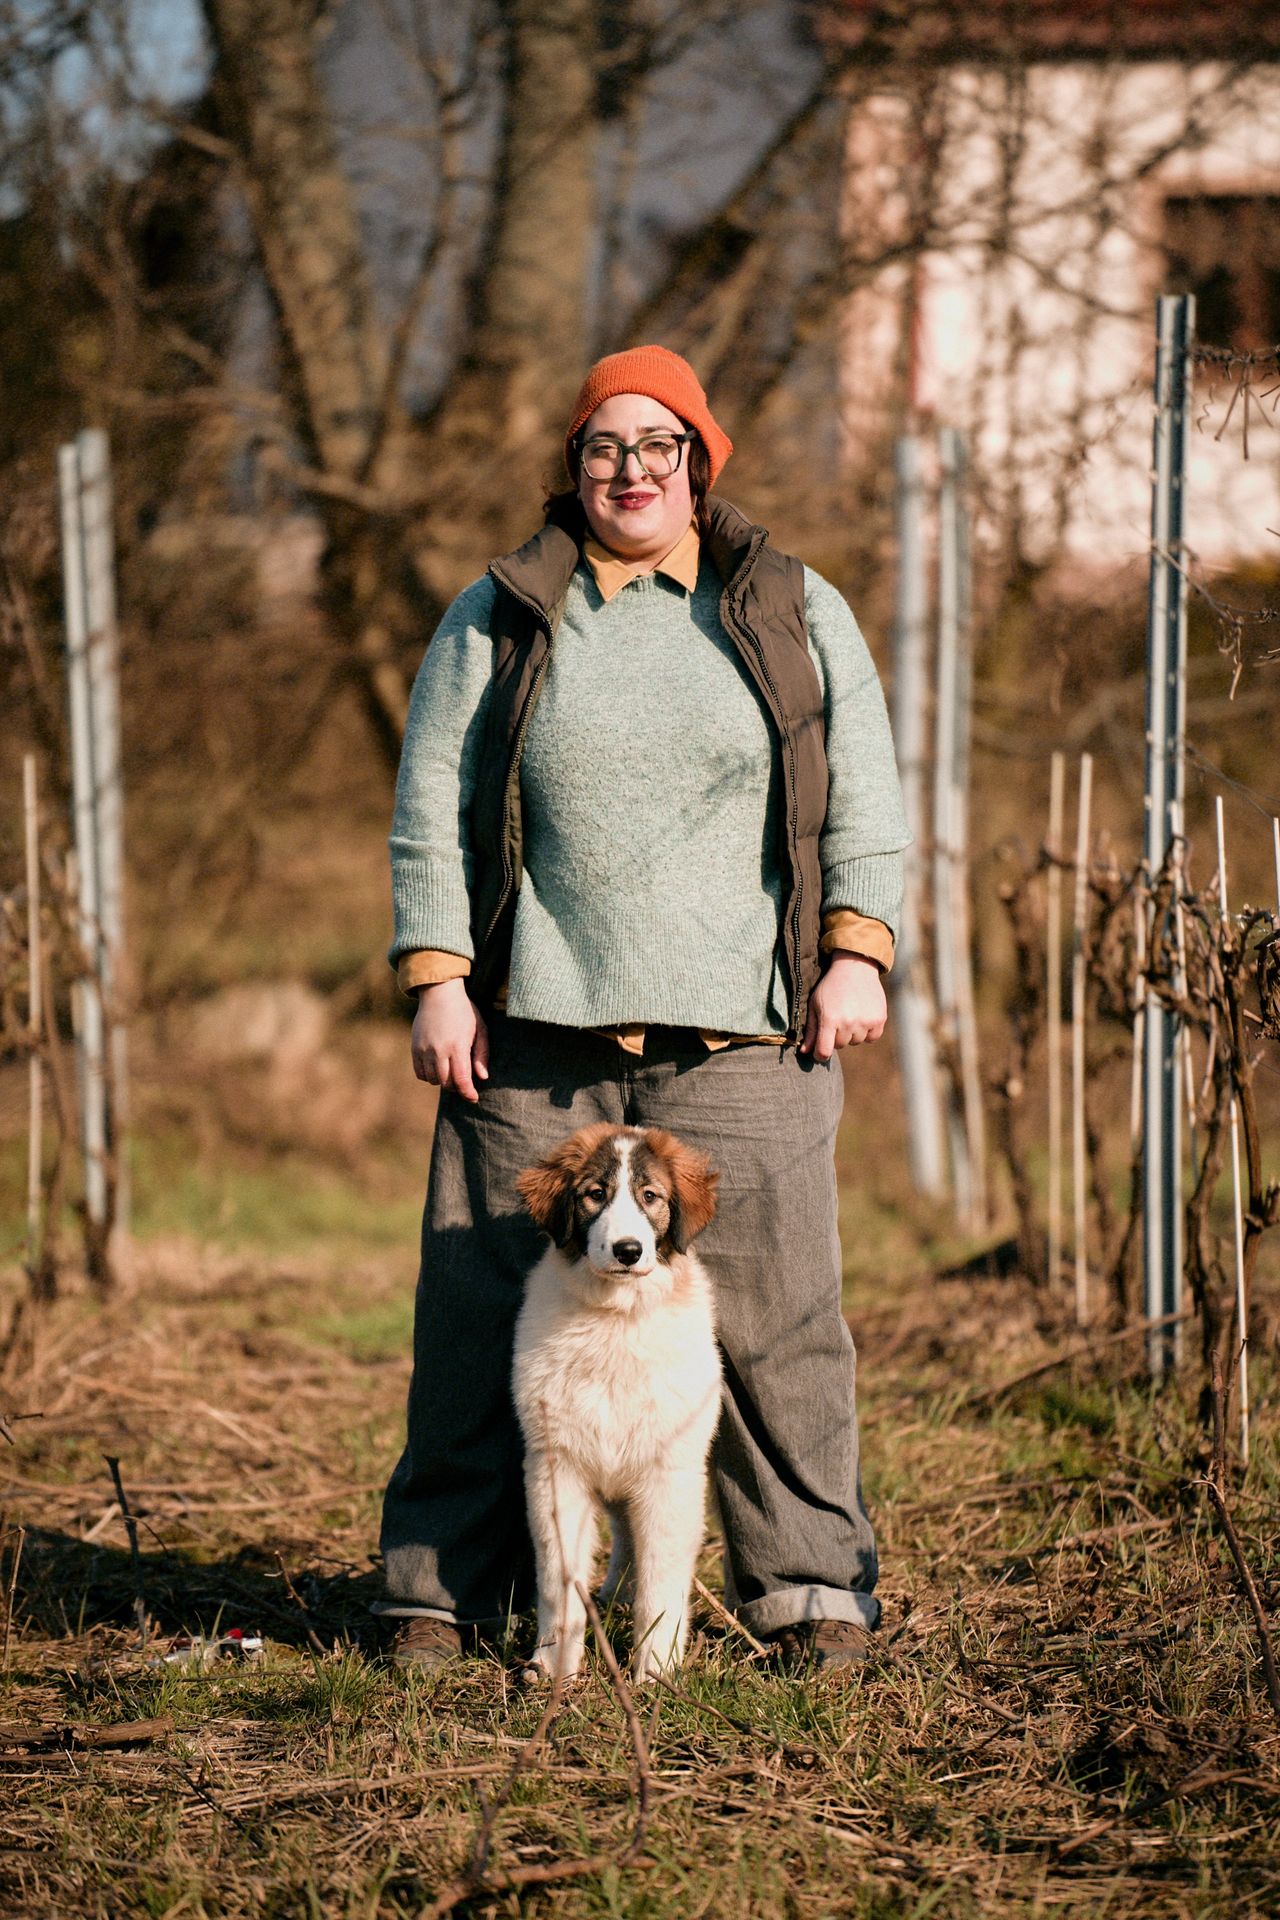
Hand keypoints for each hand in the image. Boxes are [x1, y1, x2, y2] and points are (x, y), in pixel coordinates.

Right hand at [411, 977, 489, 1102]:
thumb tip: (482, 1077)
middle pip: (446, 1083)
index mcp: (458, 1046)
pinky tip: (438, 1068)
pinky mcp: (415, 1048)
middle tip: (464, 1082)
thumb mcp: (480, 1029)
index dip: (468, 1093)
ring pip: (433, 1080)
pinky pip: (420, 1073)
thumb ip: (482, 1054)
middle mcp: (439, 1050)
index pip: (462, 1080)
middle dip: (457, 1087)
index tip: (474, 1098)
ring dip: (443, 1081)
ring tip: (451, 1072)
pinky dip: (429, 1076)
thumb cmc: (464, 1011)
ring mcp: (424, 1049)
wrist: (439, 993)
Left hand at [799, 953, 886, 1061]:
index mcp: (829, 1019)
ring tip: (850, 1013)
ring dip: (852, 1033)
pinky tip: (863, 1016)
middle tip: (837, 1017)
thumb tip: (805, 1052)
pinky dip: (868, 1032)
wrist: (855, 967)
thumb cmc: (830, 987)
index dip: (820, 1054)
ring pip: (856, 1041)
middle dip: (836, 1036)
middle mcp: (848, 1022)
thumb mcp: (815, 1005)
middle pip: (840, 1045)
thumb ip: (811, 1030)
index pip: (824, 1051)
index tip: (819, 1050)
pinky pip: (872, 1038)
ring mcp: (865, 1021)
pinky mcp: (879, 1019)